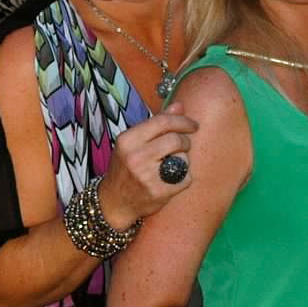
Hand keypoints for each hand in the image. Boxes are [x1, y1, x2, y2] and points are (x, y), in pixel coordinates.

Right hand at [99, 102, 197, 226]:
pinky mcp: (158, 192)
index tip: (193, 125)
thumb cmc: (126, 167)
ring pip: (183, 159)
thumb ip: (156, 123)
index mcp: (128, 140)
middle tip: (183, 147)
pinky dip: (183, 179)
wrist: (114, 200)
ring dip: (184, 161)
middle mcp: (135, 156)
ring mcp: (146, 175)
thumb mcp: (134, 142)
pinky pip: (185, 178)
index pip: (162, 122)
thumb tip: (179, 106)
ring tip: (170, 165)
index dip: (182, 121)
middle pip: (176, 139)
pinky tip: (170, 180)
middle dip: (185, 142)